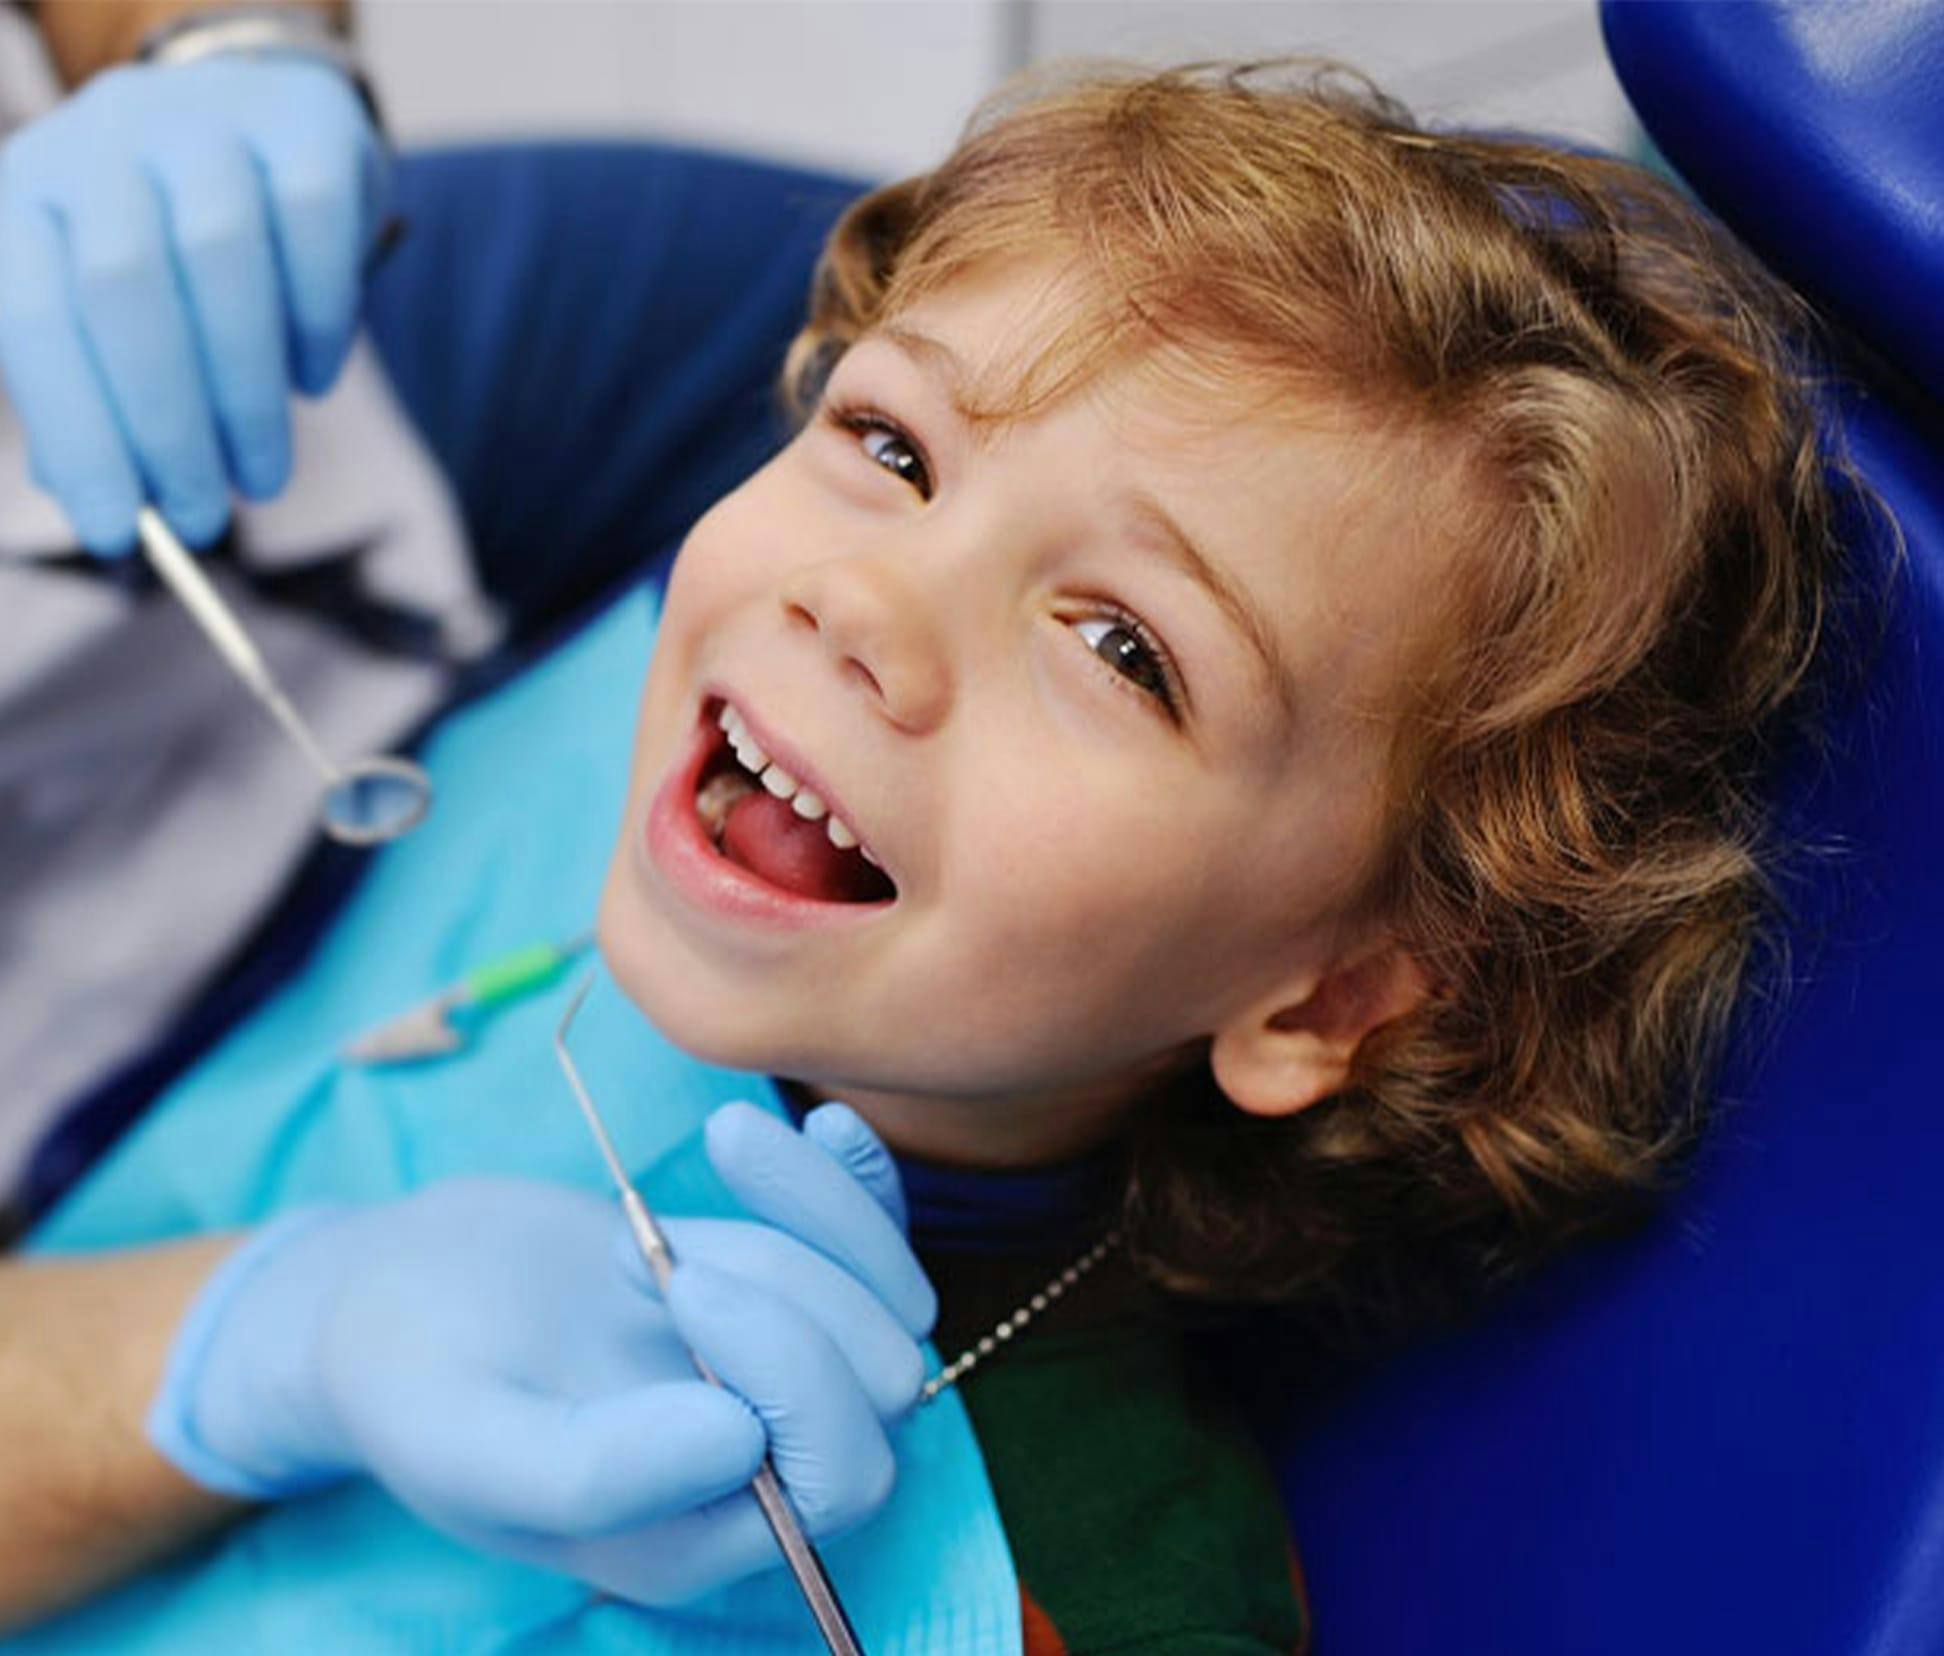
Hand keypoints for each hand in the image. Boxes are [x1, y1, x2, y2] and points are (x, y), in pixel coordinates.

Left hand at [0, 57, 383, 554]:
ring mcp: (206, 119)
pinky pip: (314, 227)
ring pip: (219, 256)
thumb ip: (94, 392)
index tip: (118, 534)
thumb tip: (105, 508)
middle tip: (201, 519)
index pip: (32, 317)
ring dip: (245, 395)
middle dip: (166, 426)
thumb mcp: (106, 309)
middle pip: (123, 287)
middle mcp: (103, 138)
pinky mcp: (305, 122)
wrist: (255, 117)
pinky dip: (318, 325)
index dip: (76, 434)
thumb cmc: (172, 246)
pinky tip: (314, 383)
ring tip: (263, 476)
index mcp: (27, 193)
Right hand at [155, 1102, 936, 1605]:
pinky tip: (822, 1122)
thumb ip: (593, 1474)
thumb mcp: (469, 1443)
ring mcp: (781, 1370)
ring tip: (694, 1178)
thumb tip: (743, 1442)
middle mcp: (764, 1466)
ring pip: (888, 1296)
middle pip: (883, 1379)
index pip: (840, 1475)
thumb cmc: (415, 1385)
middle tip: (650, 1250)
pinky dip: (861, 1177)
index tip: (681, 1282)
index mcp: (702, 1536)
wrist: (398, 1296)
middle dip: (792, 1289)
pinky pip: (876, 1236)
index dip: (795, 1375)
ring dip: (813, 1213)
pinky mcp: (781, 1285)